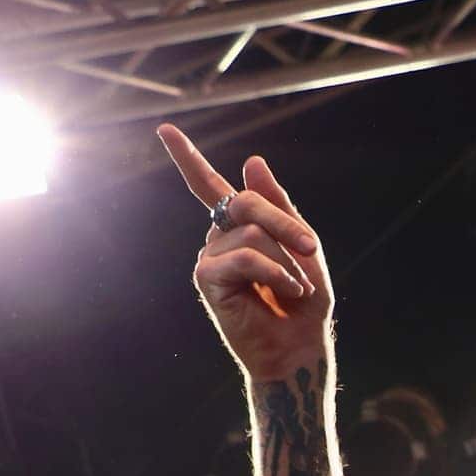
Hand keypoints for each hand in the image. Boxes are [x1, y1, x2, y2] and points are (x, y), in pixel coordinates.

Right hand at [158, 124, 330, 382]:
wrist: (300, 347)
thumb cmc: (304, 302)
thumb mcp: (301, 246)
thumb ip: (279, 206)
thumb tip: (252, 160)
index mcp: (238, 227)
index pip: (208, 186)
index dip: (187, 157)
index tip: (164, 128)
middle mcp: (218, 238)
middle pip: (245, 201)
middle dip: (285, 223)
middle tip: (311, 249)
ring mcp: (209, 258)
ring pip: (251, 232)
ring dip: (286, 260)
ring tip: (294, 288)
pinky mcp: (206, 280)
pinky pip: (245, 257)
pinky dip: (275, 273)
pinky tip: (286, 292)